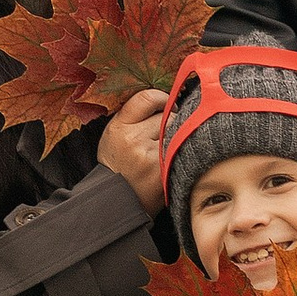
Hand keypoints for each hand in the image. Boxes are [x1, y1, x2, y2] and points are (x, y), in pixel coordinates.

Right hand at [98, 88, 169, 212]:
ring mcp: (151, 157)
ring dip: (178, 135)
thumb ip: (135, 115)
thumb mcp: (115, 133)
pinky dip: (181, 149)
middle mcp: (134, 140)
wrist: (118, 198)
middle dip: (171, 120)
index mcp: (119, 127)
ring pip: (178, 132)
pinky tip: (173, 156)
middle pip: (168, 115)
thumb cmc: (119, 162)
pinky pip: (181, 149)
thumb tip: (169, 98)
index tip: (165, 104)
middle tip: (166, 131)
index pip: (148, 98)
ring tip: (168, 145)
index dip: (161, 98)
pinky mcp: (164, 170)